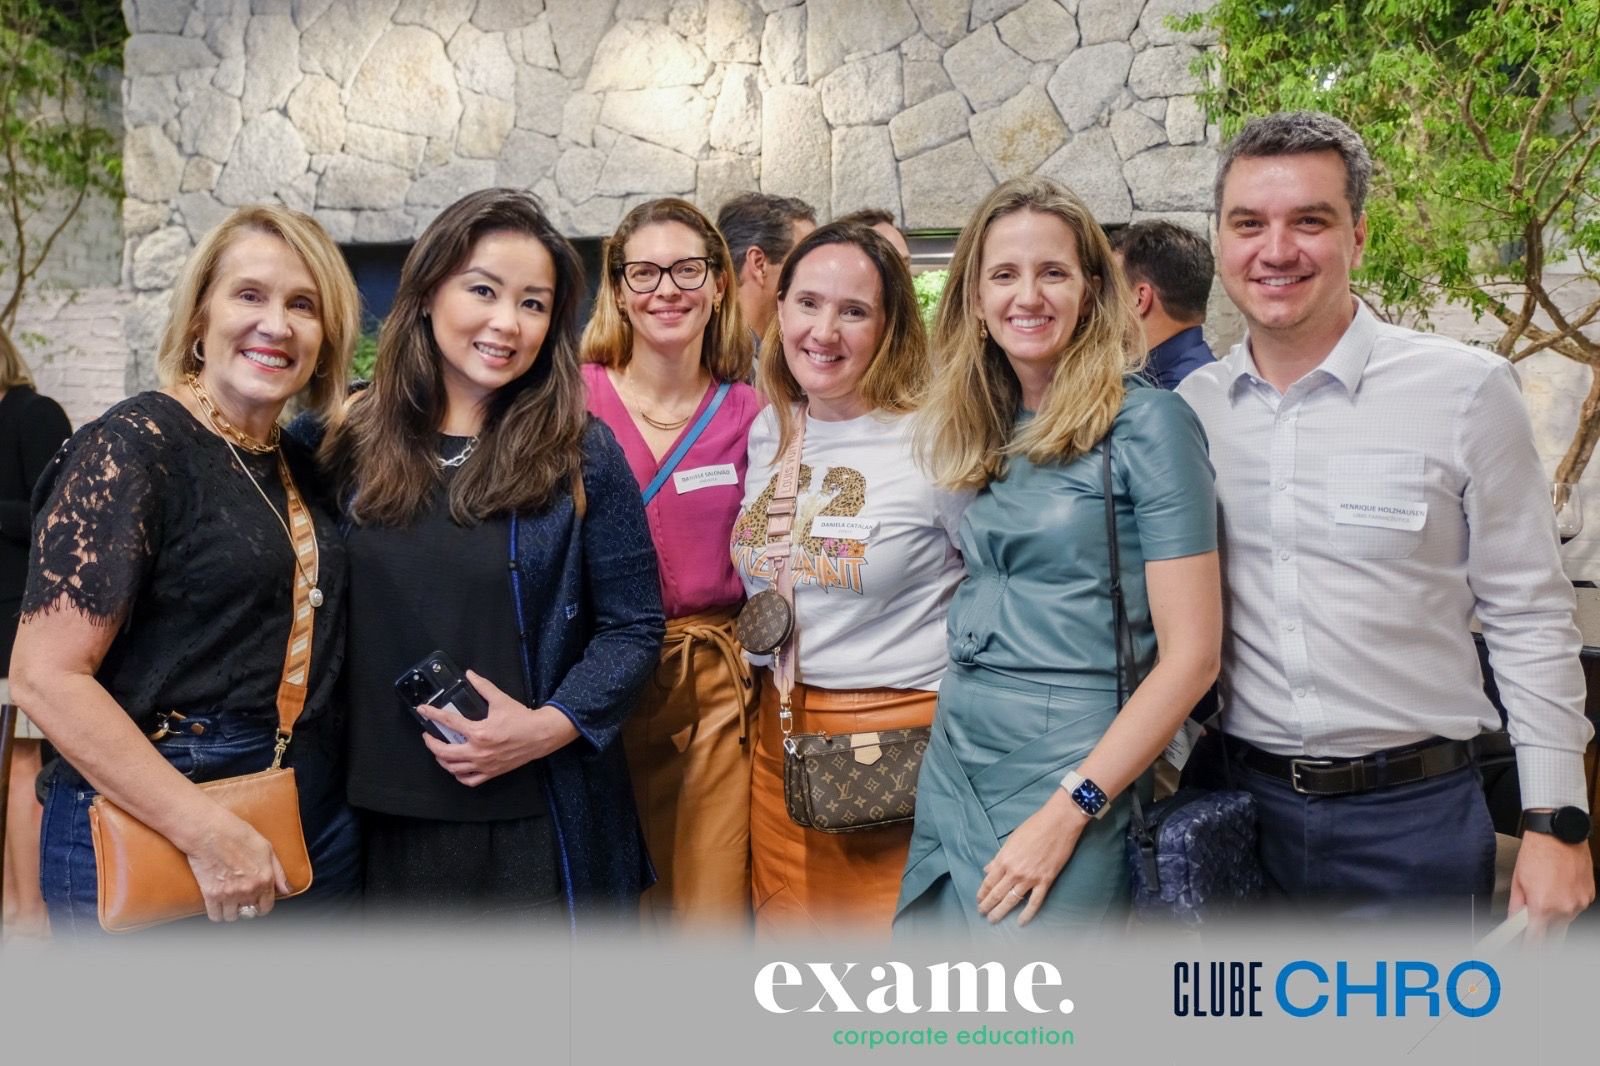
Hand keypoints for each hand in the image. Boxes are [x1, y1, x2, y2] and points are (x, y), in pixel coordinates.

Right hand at [183, 810, 288, 922]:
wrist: (209, 831)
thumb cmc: (237, 834)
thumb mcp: (266, 848)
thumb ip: (278, 872)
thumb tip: (287, 890)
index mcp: (265, 878)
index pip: (266, 906)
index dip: (262, 906)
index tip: (256, 903)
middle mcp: (249, 889)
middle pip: (249, 913)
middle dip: (246, 907)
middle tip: (240, 899)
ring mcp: (230, 894)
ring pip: (232, 917)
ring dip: (230, 911)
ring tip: (228, 900)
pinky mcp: (211, 895)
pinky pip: (215, 916)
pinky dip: (216, 913)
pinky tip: (216, 904)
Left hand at [418, 669, 580, 786]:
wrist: (540, 735)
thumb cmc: (521, 718)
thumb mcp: (501, 700)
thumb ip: (483, 686)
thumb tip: (470, 674)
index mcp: (479, 732)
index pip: (448, 722)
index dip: (432, 714)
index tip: (423, 710)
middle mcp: (478, 751)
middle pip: (444, 752)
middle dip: (431, 743)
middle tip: (428, 736)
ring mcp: (484, 764)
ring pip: (453, 768)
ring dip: (442, 760)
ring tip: (439, 751)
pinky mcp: (491, 772)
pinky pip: (469, 780)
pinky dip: (459, 775)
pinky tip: (456, 768)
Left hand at [977, 790, 1088, 926]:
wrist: (1058, 822)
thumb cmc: (1034, 826)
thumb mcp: (1011, 840)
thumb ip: (999, 857)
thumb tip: (987, 869)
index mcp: (1004, 859)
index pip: (988, 882)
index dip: (982, 893)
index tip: (979, 900)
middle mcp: (1014, 871)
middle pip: (997, 893)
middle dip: (987, 906)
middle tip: (982, 914)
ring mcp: (1030, 877)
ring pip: (1012, 900)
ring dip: (1000, 912)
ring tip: (993, 920)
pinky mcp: (1045, 880)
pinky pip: (1035, 902)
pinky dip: (1027, 914)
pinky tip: (1021, 922)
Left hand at [1508, 830, 1595, 942]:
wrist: (1559, 834)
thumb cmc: (1537, 853)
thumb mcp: (1518, 882)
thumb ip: (1516, 908)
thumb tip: (1513, 923)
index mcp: (1543, 908)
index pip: (1536, 941)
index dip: (1530, 951)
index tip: (1527, 957)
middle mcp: (1564, 909)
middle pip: (1554, 937)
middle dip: (1543, 937)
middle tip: (1533, 928)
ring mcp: (1579, 904)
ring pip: (1565, 923)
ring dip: (1555, 918)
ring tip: (1546, 895)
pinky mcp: (1588, 897)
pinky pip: (1575, 909)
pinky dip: (1566, 905)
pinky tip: (1558, 890)